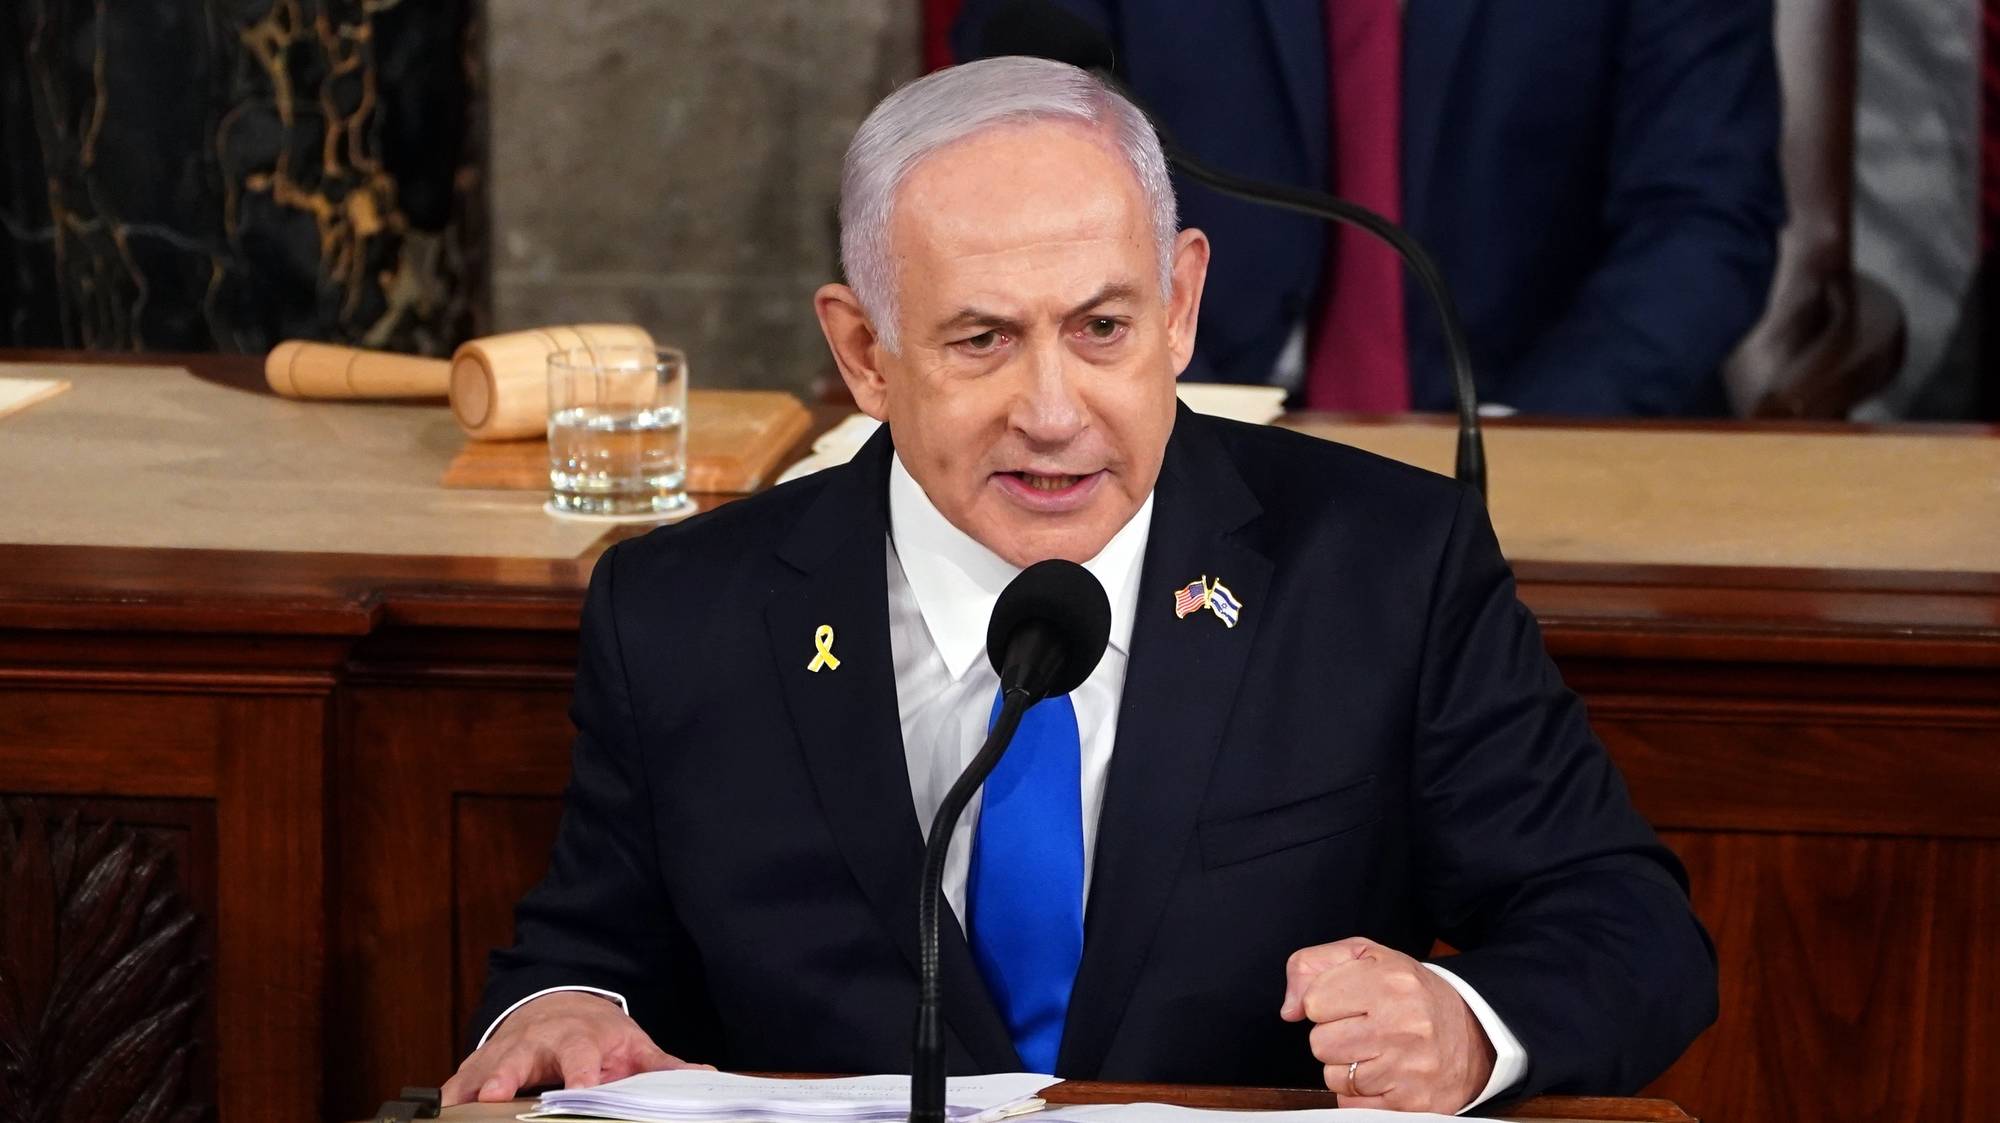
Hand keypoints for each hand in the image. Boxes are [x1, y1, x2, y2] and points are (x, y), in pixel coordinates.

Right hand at [441, 991, 711, 1106]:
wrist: (563, 1004)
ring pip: (485, 1062)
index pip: (582, 1055)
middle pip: (522, 1054)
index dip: (580, 1072)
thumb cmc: (601, 1034)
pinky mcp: (485, 1058)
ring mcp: (510, 1047)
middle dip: (506, 1073)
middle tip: (493, 1093)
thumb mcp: (634, 1045)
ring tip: (456, 1105)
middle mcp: (541, 1039)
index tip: (579, 1089)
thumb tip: (705, 1074)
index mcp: (582, 1037)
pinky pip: (463, 1073)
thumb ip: (663, 1065)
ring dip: (470, 1082)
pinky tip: (442, 1107)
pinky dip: (451, 1089)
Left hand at [1279, 937, 1495, 1112]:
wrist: (1474, 1033)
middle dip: (1332, 1036)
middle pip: (1320, 1043)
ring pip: (1334, 1077)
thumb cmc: (1410, 993)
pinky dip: (1359, 1094)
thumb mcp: (1366, 957)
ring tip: (1374, 1050)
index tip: (1345, 1003)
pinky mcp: (1412, 1104)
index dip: (1322, 1003)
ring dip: (1346, 1066)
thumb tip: (1289, 1009)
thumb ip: (1312, 966)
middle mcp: (1403, 1023)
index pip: (1314, 1001)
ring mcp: (1409, 1067)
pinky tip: (1381, 1075)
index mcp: (1390, 980)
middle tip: (1360, 1028)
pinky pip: (1352, 1105)